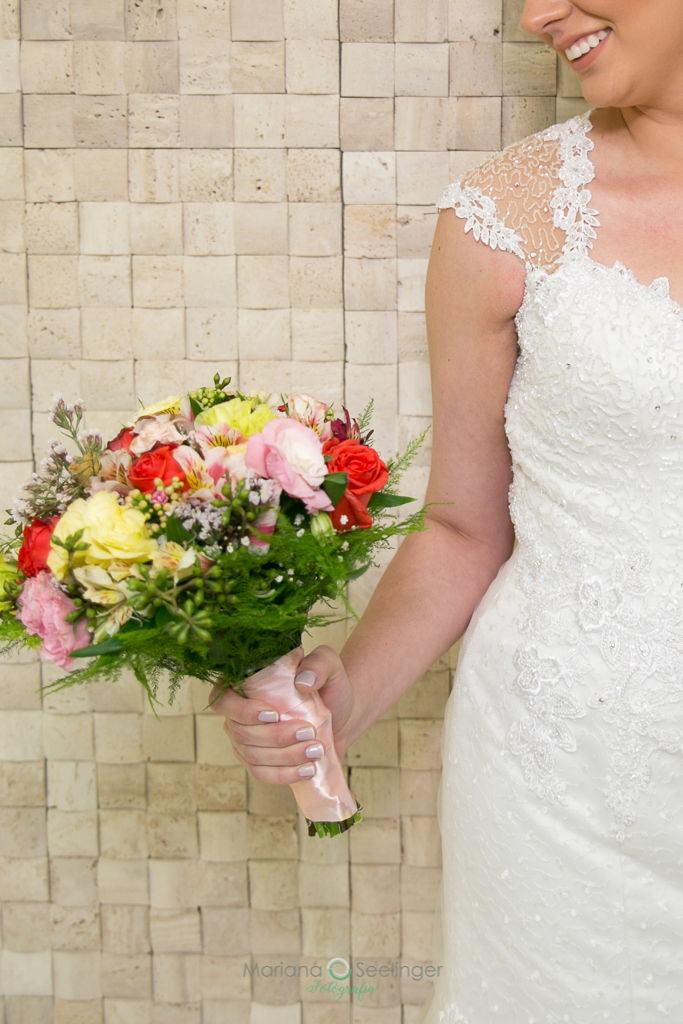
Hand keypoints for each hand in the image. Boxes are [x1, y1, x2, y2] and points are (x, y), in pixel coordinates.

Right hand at [210, 645, 354, 785]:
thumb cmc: (328, 685)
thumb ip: (319, 664)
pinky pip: (261, 773)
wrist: (343, 714)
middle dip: (275, 737)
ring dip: (284, 756)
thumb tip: (302, 682)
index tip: (274, 715)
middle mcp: (237, 713)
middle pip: (241, 733)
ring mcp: (245, 740)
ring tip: (315, 750)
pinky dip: (283, 774)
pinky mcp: (259, 761)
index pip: (224, 700)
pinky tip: (307, 770)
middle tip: (309, 732)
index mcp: (243, 684)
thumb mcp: (329, 665)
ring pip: (252, 756)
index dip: (242, 711)